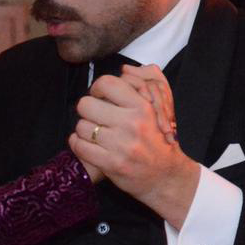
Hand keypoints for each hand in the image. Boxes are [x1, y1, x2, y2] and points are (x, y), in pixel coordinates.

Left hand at [70, 72, 198, 227]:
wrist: (166, 176)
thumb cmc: (158, 140)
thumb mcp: (159, 109)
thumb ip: (144, 84)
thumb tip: (125, 69)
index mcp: (143, 107)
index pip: (106, 83)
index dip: (97, 88)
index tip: (99, 96)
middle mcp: (132, 124)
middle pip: (86, 104)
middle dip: (87, 110)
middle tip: (94, 116)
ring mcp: (121, 145)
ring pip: (81, 126)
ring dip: (84, 129)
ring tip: (94, 133)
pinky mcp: (111, 163)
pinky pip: (79, 146)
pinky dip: (78, 144)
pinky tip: (86, 144)